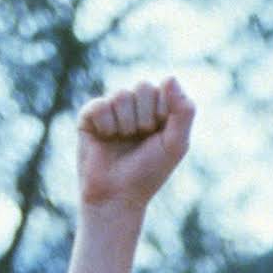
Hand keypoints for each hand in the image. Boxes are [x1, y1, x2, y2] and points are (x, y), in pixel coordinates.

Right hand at [77, 77, 194, 212]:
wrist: (118, 195)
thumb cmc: (149, 172)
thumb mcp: (176, 144)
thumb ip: (183, 112)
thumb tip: (170, 77)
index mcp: (157, 110)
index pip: (164, 89)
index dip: (163, 114)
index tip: (159, 135)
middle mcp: (134, 106)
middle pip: (143, 86)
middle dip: (145, 118)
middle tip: (140, 138)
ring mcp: (111, 108)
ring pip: (121, 95)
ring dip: (126, 125)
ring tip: (123, 141)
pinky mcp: (90, 115)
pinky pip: (100, 105)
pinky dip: (106, 126)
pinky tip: (105, 139)